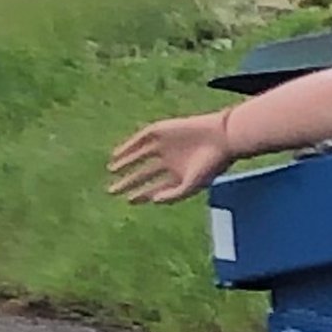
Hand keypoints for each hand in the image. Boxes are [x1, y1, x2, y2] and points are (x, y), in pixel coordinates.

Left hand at [108, 112, 233, 204]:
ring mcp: (164, 145)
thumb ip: (173, 195)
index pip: (155, 188)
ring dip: (125, 163)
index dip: (141, 195)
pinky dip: (128, 147)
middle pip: (144, 173)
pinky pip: (140, 139)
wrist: (220, 138)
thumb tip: (153, 201)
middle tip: (111, 191)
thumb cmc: (211, 165)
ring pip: (139, 155)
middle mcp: (168, 161)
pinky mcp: (161, 131)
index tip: (128, 201)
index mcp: (177, 176)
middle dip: (128, 182)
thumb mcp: (192, 185)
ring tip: (111, 171)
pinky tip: (117, 155)